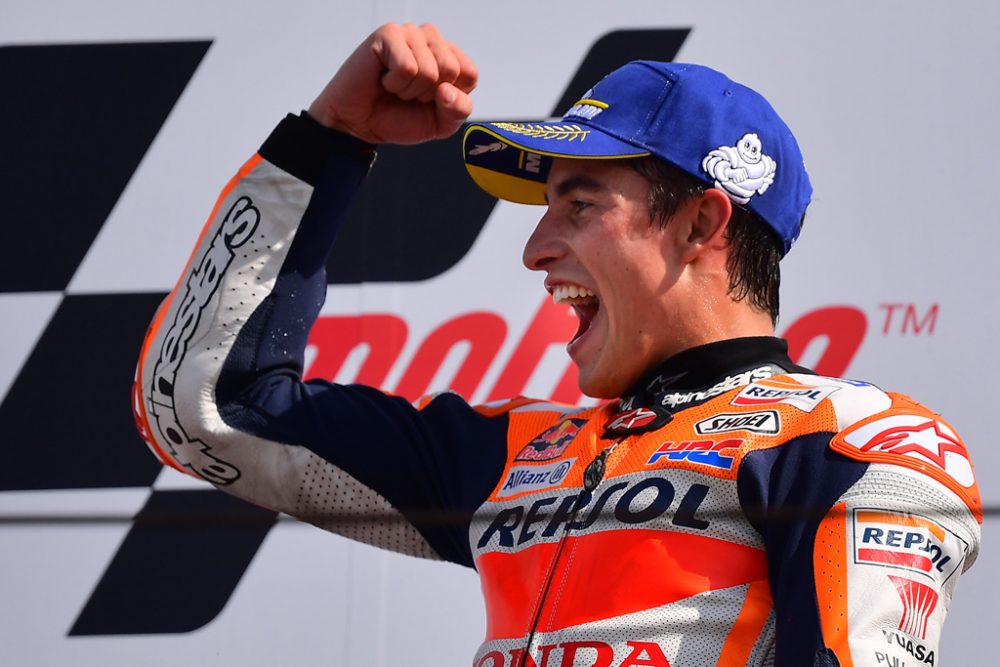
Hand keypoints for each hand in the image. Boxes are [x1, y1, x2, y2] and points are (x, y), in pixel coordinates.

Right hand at [308, 23, 477, 144]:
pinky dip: (394, 83)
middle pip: (452, 70)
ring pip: (430, 70)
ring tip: (394, 87)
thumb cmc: (397, 118)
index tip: (428, 100)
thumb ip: (458, 110)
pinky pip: (407, 66)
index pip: (470, 73)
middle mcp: (431, 40)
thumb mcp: (440, 124)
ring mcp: (409, 34)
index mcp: (447, 56)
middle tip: (407, 94)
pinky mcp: (388, 34)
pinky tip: (383, 79)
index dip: (449, 98)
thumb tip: (448, 90)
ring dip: (409, 90)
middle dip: (428, 94)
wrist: (359, 125)